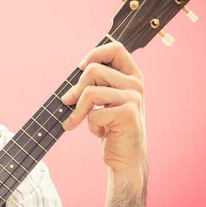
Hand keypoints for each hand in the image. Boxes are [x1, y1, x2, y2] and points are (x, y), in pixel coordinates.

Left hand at [60, 42, 146, 176]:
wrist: (125, 158)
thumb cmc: (110, 127)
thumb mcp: (103, 100)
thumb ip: (95, 82)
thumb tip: (75, 70)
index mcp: (132, 75)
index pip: (115, 48)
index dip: (94, 54)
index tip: (80, 69)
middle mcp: (136, 84)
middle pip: (93, 69)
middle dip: (76, 89)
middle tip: (69, 103)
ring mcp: (134, 98)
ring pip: (90, 91)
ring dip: (78, 111)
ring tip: (79, 122)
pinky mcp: (128, 114)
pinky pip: (94, 113)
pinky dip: (90, 125)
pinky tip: (101, 133)